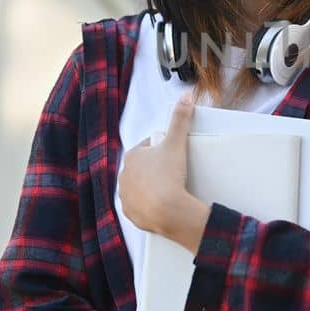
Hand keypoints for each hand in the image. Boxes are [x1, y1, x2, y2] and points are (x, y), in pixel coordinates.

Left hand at [119, 94, 209, 251]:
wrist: (168, 211)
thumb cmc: (169, 176)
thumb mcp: (176, 143)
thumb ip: (180, 118)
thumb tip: (186, 97)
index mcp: (132, 157)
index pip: (147, 148)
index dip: (161, 149)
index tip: (172, 154)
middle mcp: (124, 175)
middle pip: (143, 168)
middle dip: (155, 168)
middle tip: (173, 172)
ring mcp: (126, 195)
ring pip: (139, 187)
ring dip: (150, 187)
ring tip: (168, 189)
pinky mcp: (131, 213)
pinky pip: (139, 206)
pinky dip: (148, 205)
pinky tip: (160, 204)